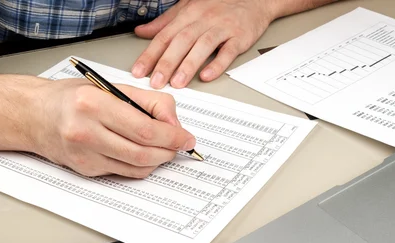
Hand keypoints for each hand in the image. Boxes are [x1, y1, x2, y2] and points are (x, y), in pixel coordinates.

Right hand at [33, 79, 195, 177]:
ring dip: (158, 160)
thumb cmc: (73, 98)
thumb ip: (148, 102)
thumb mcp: (111, 87)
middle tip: (180, 146)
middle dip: (169, 151)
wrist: (34, 116)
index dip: (173, 137)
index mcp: (93, 104)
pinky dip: (140, 165)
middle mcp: (86, 131)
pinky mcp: (86, 170)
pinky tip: (142, 153)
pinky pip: (124, 173)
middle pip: (143, 152)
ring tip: (163, 149)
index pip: (146, 129)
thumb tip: (175, 124)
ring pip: (137, 167)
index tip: (187, 138)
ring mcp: (85, 155)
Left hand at [131, 0, 273, 88]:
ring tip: (177, 83)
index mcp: (189, 14)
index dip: (151, 54)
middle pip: (181, 42)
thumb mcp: (189, 8)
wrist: (254, 0)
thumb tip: (142, 32)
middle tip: (156, 82)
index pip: (165, 35)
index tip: (139, 71)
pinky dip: (217, 64)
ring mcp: (222, 28)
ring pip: (202, 46)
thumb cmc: (219, 6)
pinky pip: (228, 52)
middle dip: (166, 63)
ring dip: (188, 66)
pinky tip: (207, 76)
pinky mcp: (239, 37)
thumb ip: (165, 22)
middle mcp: (204, 20)